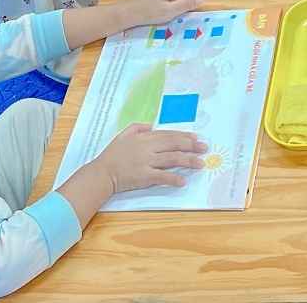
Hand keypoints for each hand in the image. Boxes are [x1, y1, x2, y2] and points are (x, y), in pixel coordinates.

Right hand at [92, 123, 207, 193]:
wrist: (101, 173)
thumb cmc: (111, 156)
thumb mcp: (122, 136)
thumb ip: (137, 127)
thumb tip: (151, 126)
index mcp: (143, 137)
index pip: (168, 135)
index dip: (183, 136)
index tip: (195, 138)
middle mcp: (147, 147)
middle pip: (174, 144)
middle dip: (191, 146)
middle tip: (204, 148)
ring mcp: (146, 161)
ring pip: (172, 159)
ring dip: (188, 161)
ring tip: (200, 164)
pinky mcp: (144, 176)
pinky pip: (162, 176)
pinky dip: (173, 178)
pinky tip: (183, 181)